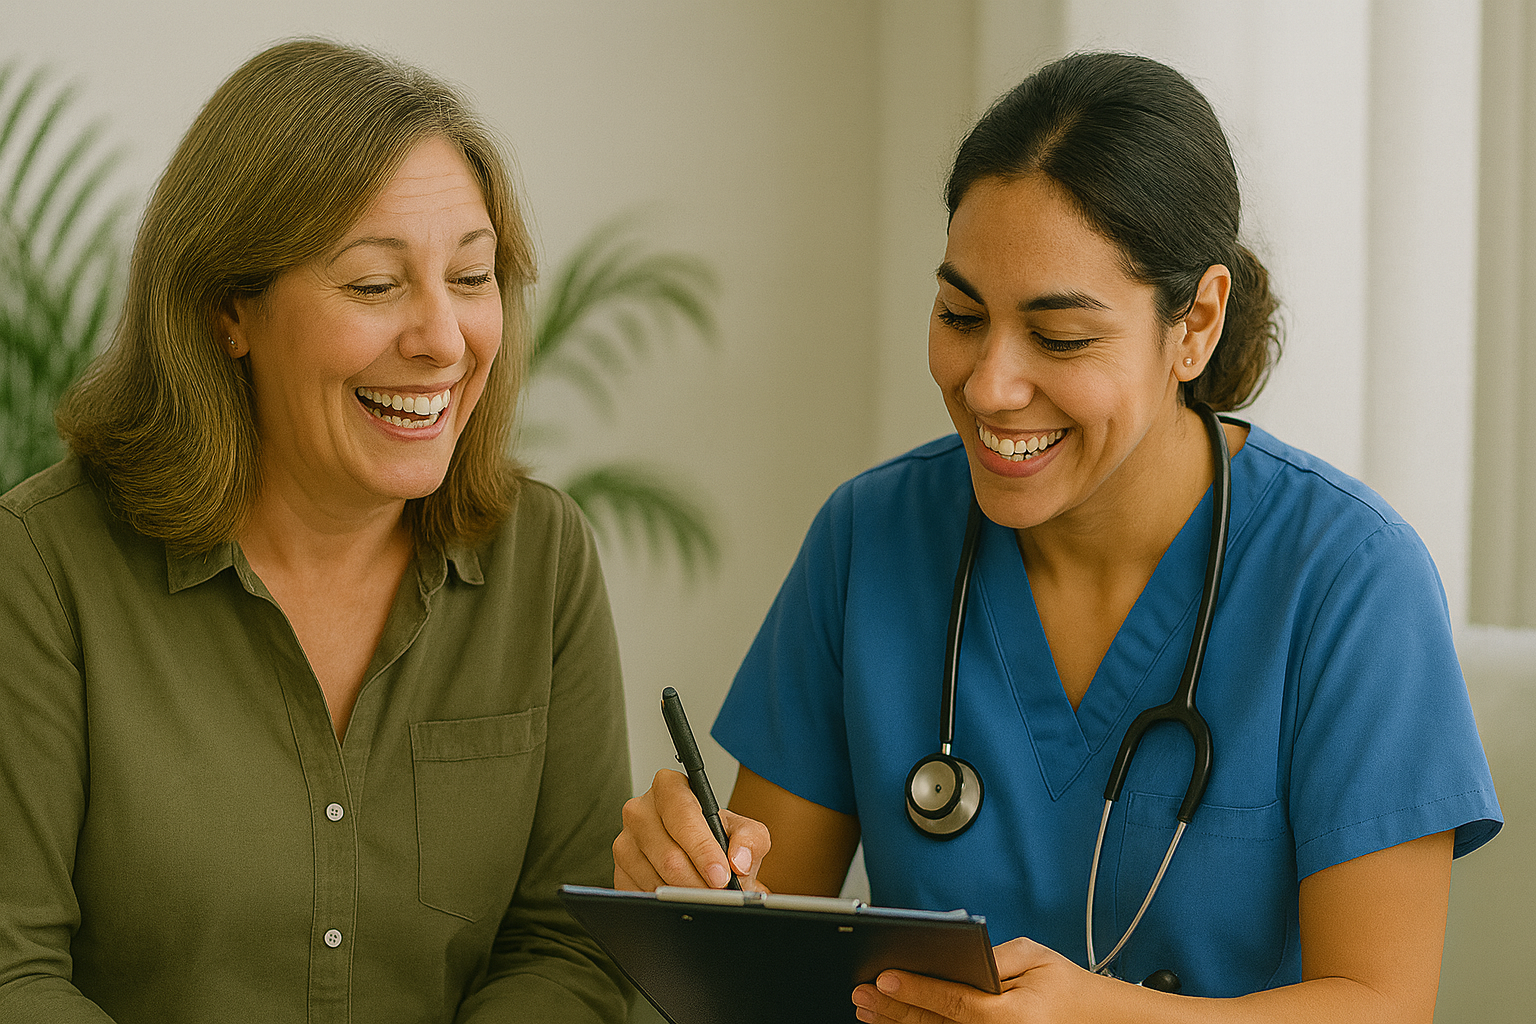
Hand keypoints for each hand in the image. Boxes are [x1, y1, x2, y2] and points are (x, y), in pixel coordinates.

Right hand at [612, 769, 772, 890]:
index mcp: (669, 788)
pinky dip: (666, 906)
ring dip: (684, 897)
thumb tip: (738, 861)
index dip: (702, 848)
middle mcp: (640, 811)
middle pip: (668, 854)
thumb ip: (751, 840)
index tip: (721, 875)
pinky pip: (641, 895)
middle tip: (718, 897)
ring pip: (655, 880)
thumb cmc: (718, 839)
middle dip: (698, 882)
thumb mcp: (744, 832)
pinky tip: (682, 903)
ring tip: (705, 899)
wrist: (702, 860)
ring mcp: (625, 843)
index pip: (681, 813)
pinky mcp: (618, 872)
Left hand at [851, 936, 1105, 1023]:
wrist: (1094, 1020)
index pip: (954, 1001)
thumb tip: (955, 955)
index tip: (885, 977)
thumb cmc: (1065, 986)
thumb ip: (993, 956)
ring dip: (898, 1023)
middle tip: (862, 993)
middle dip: (894, 1007)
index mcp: (1012, 1015)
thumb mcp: (1034, 956)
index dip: (917, 988)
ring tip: (869, 1010)